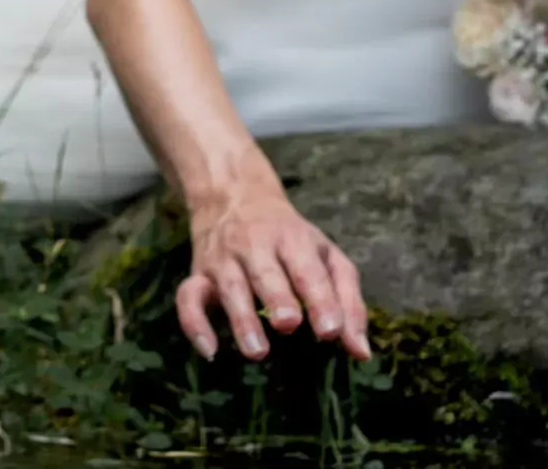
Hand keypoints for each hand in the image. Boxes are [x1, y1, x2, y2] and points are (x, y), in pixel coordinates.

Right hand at [178, 179, 370, 361]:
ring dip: (241, 318)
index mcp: (292, 239)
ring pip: (229, 287)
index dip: (320, 300)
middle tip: (289, 325)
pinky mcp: (198, 274)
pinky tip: (210, 351)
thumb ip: (348, 302)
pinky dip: (194, 323)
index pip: (307, 270)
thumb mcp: (325, 255)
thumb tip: (360, 352)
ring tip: (257, 351)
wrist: (232, 195)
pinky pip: (188, 297)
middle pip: (265, 273)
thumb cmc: (289, 237)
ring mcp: (223, 260)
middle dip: (277, 298)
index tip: (330, 331)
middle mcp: (254, 245)